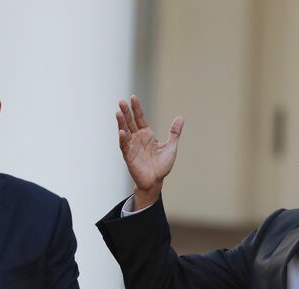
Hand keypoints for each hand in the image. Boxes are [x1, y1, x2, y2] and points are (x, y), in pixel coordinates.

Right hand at [116, 95, 183, 209]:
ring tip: (118, 113)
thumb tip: (180, 118)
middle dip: (126, 112)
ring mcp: (132, 147)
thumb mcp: (171, 147)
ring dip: (121, 123)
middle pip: (130, 122)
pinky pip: (124, 146)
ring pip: (125, 132)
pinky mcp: (129, 157)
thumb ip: (174, 132)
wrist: (156, 181)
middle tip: (121, 101)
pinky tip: (122, 132)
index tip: (133, 97)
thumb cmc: (162, 166)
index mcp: (146, 135)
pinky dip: (123, 139)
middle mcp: (137, 139)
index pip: (139, 118)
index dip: (136, 108)